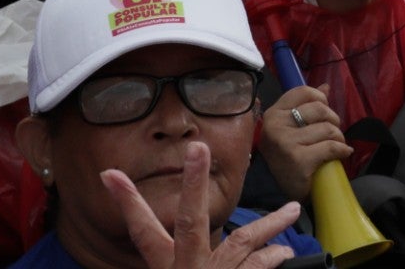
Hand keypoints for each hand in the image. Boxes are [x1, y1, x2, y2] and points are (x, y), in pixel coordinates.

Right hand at [103, 140, 300, 268]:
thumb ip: (171, 264)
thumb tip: (163, 247)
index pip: (142, 233)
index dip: (127, 203)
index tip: (111, 174)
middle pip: (190, 222)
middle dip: (194, 183)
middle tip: (199, 148)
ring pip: (242, 242)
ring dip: (270, 223)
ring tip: (293, 209)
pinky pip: (258, 268)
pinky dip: (272, 257)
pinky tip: (283, 251)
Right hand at [257, 87, 350, 201]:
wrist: (278, 191)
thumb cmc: (287, 156)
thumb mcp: (292, 128)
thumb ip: (307, 106)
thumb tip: (325, 87)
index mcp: (273, 114)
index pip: (303, 91)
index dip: (320, 98)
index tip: (324, 113)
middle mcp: (276, 125)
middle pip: (320, 109)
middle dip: (333, 121)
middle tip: (332, 134)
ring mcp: (285, 142)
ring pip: (328, 129)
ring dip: (339, 138)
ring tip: (335, 146)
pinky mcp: (297, 159)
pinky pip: (331, 147)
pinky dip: (342, 150)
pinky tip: (342, 154)